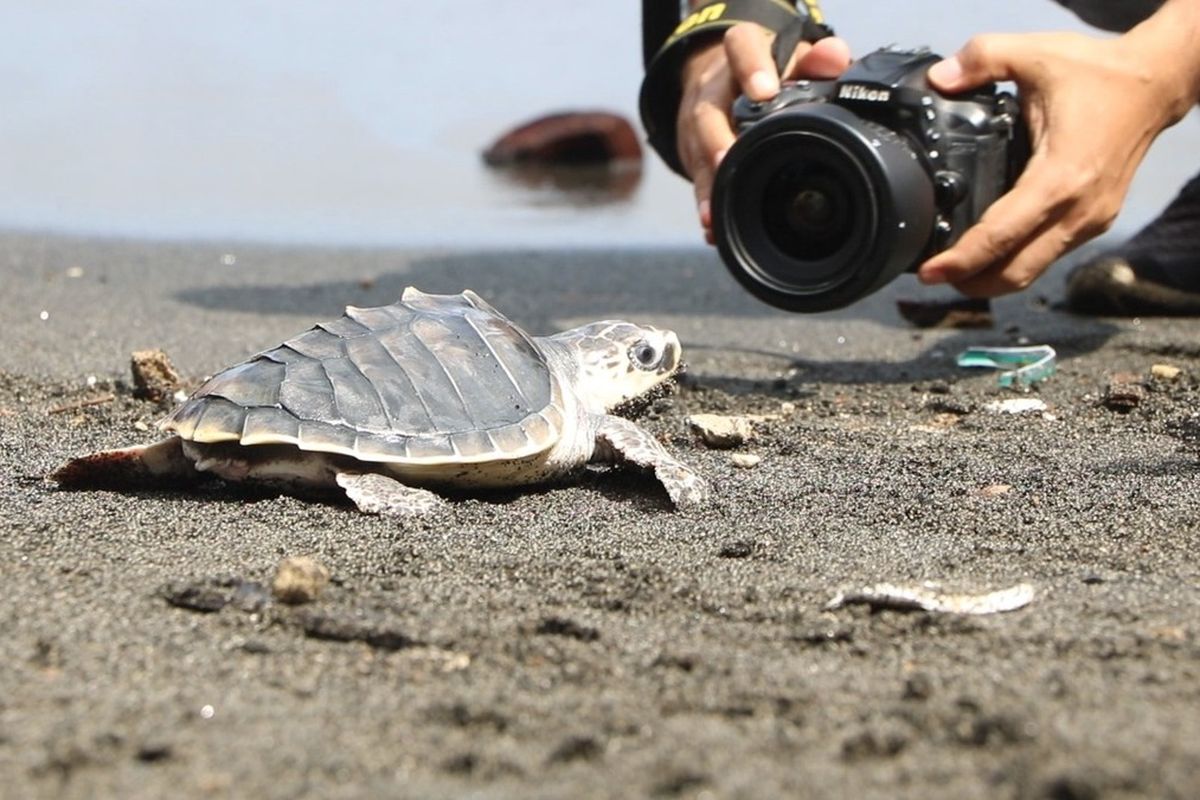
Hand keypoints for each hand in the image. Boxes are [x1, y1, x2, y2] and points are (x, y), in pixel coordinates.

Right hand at [677, 23, 850, 242]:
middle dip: (715, 138)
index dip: (750, 67)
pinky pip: (698, 179)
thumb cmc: (769, 75)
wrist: (723, 82)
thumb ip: (816, 62)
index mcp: (745, 57)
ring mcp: (701, 124)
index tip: (763, 92)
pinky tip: (711, 226)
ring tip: (712, 211)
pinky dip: (707, 202)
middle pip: (708, 111)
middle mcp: (716, 90)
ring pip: (697, 151)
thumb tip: (838, 56)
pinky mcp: (695, 155)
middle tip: (726, 157)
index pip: (742, 46)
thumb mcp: (793, 62)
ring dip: (708, 182)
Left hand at [919, 25, 1199, 296]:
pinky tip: (992, 250)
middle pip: (1016, 273)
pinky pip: (1048, 254)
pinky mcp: (1094, 221)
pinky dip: (1016, 260)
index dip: (961, 261)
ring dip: (992, 277)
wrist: (1155, 85)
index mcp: (1059, 178)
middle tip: (932, 278)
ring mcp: (1090, 221)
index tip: (928, 272)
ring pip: (1033, 269)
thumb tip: (940, 77)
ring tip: (955, 271)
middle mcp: (1077, 210)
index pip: (1000, 236)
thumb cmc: (1101, 76)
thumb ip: (983, 58)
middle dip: (970, 283)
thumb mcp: (1036, 54)